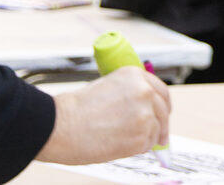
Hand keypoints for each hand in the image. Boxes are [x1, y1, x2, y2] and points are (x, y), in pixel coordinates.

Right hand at [36, 66, 170, 164]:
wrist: (59, 126)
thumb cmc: (75, 110)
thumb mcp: (107, 88)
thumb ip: (130, 95)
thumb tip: (147, 111)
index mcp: (135, 76)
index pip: (161, 90)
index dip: (163, 104)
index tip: (164, 112)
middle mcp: (144, 92)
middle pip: (164, 110)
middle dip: (161, 123)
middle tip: (159, 135)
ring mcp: (145, 115)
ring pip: (157, 130)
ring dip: (145, 137)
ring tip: (121, 138)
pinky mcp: (142, 137)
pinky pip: (148, 145)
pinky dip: (138, 148)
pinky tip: (119, 144)